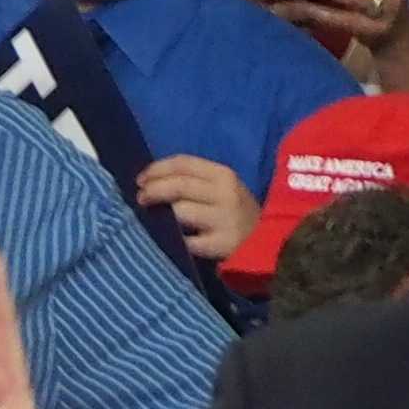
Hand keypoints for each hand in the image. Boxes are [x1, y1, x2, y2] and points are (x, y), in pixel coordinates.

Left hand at [133, 152, 262, 259]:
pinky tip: (170, 239)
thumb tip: (152, 180)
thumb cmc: (237, 212)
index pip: (184, 163)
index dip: (157, 169)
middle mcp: (224, 193)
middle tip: (140, 198)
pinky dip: (174, 239)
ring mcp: (223, 220)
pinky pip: (187, 241)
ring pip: (180, 212)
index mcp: (224, 174)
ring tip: (153, 218)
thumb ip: (195, 181)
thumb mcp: (223, 188)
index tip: (141, 179)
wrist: (268, 243)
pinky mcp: (220, 245)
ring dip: (161, 215)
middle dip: (153, 190)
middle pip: (179, 186)